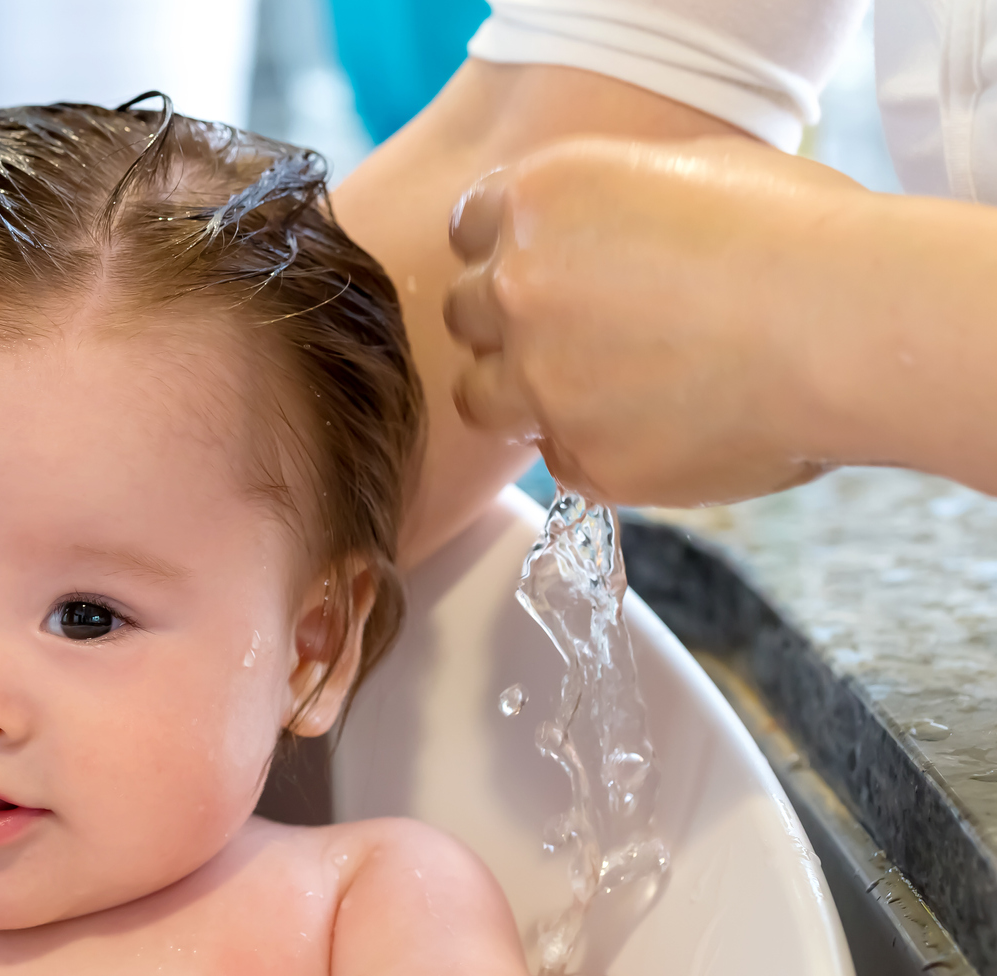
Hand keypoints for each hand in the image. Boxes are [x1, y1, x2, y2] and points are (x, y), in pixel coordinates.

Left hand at [445, 137, 867, 506]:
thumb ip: (613, 204)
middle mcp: (519, 290)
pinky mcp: (583, 460)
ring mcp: (542, 383)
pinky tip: (668, 426)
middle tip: (589, 327)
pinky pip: (562, 458)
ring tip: (616, 384)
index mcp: (541, 201)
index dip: (508, 246)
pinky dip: (599, 447)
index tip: (548, 263)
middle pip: (468, 313)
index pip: (471, 226)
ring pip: (486, 397)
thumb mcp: (694, 170)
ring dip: (532, 392)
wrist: (852, 326)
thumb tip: (603, 232)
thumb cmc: (801, 232)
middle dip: (514, 320)